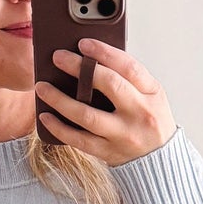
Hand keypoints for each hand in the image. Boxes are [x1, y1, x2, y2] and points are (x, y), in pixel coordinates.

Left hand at [35, 39, 175, 166]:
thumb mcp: (150, 95)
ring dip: (60, 99)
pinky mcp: (109, 152)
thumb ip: (128, 78)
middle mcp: (139, 113)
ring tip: (42, 87)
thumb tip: (90, 58)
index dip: (105, 52)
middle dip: (80, 68)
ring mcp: (124, 135)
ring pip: (88, 115)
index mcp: (152, 93)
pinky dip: (60, 127)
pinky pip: (80, 140)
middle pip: (109, 85)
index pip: (129, 67)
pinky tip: (45, 116)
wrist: (160, 160)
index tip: (83, 43)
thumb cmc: (149, 120)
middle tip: (58, 57)